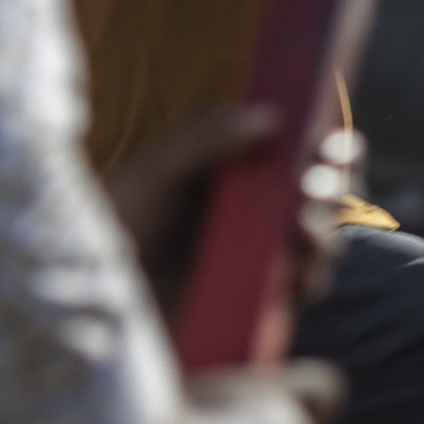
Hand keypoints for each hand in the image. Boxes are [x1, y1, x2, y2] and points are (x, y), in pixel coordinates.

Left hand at [97, 101, 349, 314]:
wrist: (85, 293)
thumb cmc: (118, 222)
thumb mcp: (154, 168)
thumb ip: (206, 137)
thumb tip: (272, 117)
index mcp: (243, 175)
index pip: (302, 154)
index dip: (329, 145)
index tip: (337, 137)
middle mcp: (260, 217)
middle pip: (323, 198)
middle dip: (336, 186)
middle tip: (322, 179)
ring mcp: (262, 262)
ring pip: (320, 245)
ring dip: (324, 231)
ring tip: (303, 225)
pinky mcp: (258, 306)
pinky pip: (300, 292)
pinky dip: (308, 277)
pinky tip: (292, 269)